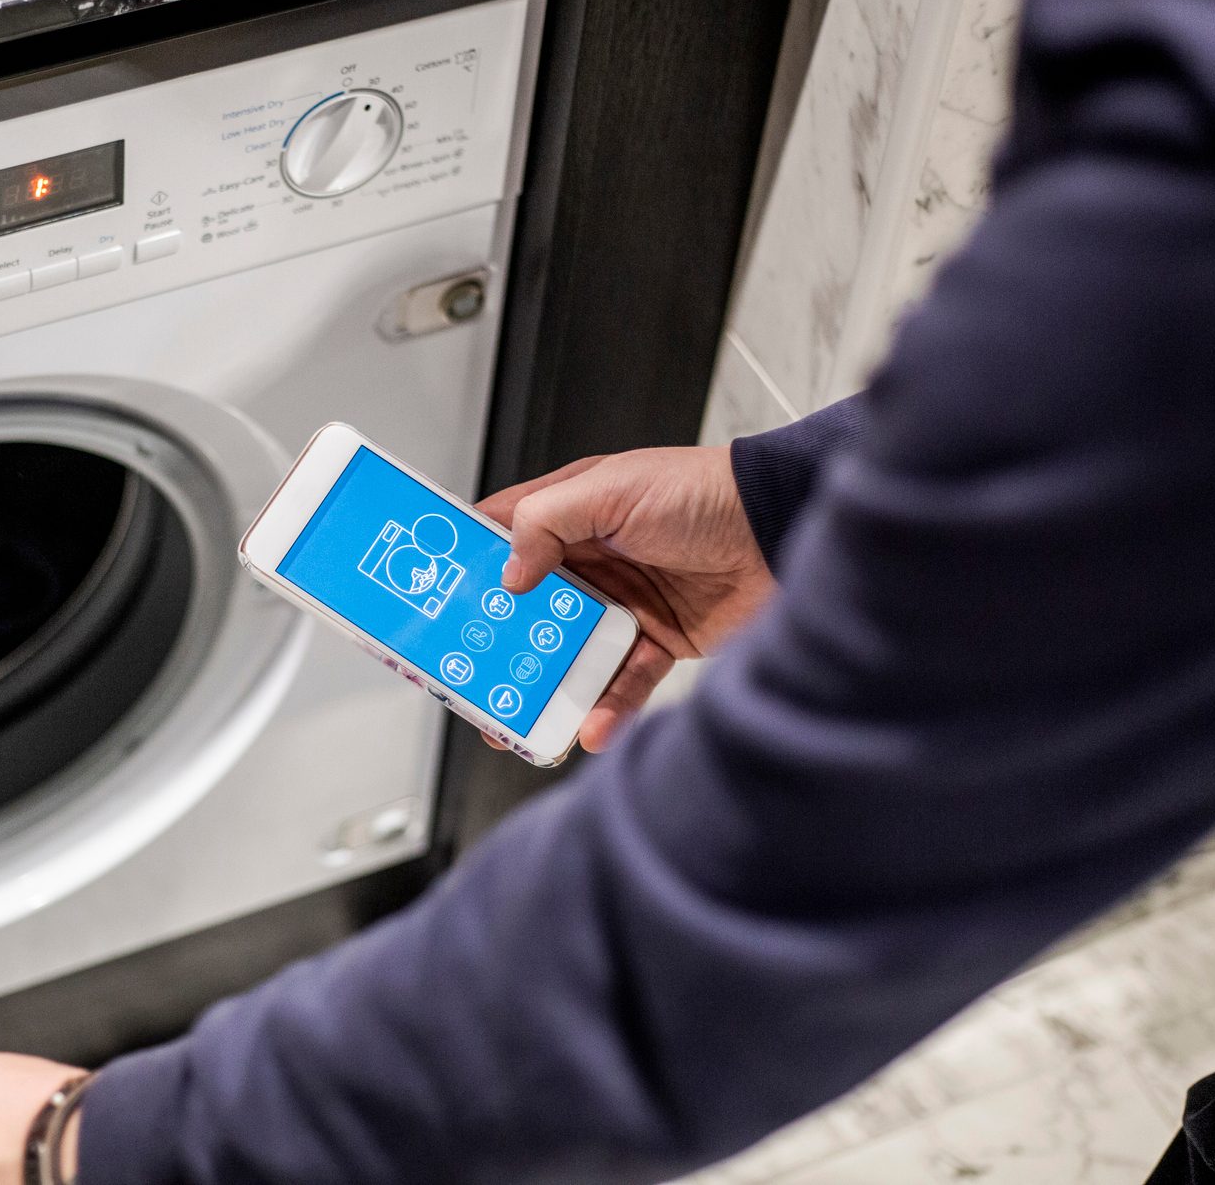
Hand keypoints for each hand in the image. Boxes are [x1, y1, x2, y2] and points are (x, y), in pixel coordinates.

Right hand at [478, 445, 773, 751]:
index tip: (432, 600)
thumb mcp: (612, 489)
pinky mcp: (657, 641)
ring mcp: (620, 604)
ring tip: (520, 721)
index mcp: (570, 514)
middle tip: (467, 678)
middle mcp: (589, 560)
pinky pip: (621, 681)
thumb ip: (548, 521)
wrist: (781, 528)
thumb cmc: (705, 491)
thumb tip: (508, 572)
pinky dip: (605, 707)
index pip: (499, 539)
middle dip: (495, 646)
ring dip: (543, 687)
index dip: (464, 568)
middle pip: (524, 609)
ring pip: (565, 653)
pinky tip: (591, 726)